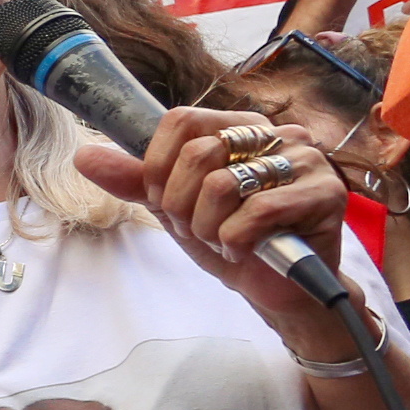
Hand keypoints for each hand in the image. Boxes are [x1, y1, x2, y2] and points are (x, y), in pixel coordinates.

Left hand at [74, 104, 349, 334]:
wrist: (276, 288)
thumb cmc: (231, 240)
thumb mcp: (175, 208)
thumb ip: (135, 180)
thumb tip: (83, 154)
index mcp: (241, 126)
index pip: (180, 121)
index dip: (159, 168)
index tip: (167, 202)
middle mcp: (278, 134)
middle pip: (198, 153)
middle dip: (182, 206)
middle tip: (200, 229)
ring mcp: (307, 160)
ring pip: (222, 185)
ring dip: (209, 228)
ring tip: (225, 241)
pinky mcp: (326, 193)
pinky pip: (256, 213)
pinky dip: (236, 242)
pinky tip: (246, 251)